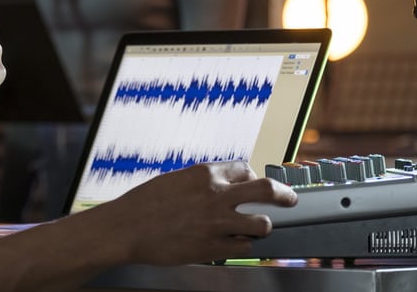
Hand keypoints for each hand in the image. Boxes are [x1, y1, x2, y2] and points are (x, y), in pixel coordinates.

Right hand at [98, 161, 296, 264]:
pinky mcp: (213, 247)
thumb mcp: (175, 180)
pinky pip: (244, 247)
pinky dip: (243, 245)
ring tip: (254, 228)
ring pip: (261, 223)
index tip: (254, 184)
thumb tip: (220, 185)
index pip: (244, 169)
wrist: (126, 228)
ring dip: (261, 226)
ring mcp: (216, 222)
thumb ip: (201, 183)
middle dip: (284, 194)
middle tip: (290, 199)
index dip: (252, 177)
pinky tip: (235, 243)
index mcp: (204, 174)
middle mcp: (215, 195)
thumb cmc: (144, 204)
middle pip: (266, 190)